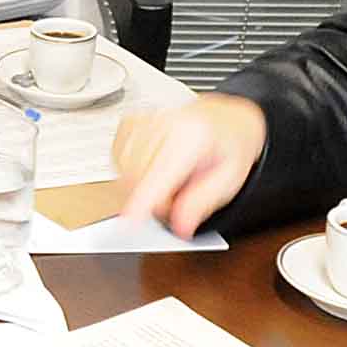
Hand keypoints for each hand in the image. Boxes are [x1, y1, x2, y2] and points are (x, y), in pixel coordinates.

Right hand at [109, 92, 268, 236]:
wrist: (224, 120)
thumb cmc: (228, 147)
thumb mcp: (229, 180)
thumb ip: (202, 204)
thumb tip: (181, 226)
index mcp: (194, 136)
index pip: (161, 173)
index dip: (143, 198)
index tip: (129, 217)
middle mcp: (165, 123)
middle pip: (139, 177)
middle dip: (153, 198)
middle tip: (178, 197)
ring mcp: (145, 120)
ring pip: (124, 171)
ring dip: (140, 185)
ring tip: (168, 177)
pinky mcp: (129, 123)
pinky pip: (117, 158)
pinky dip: (129, 170)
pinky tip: (151, 166)